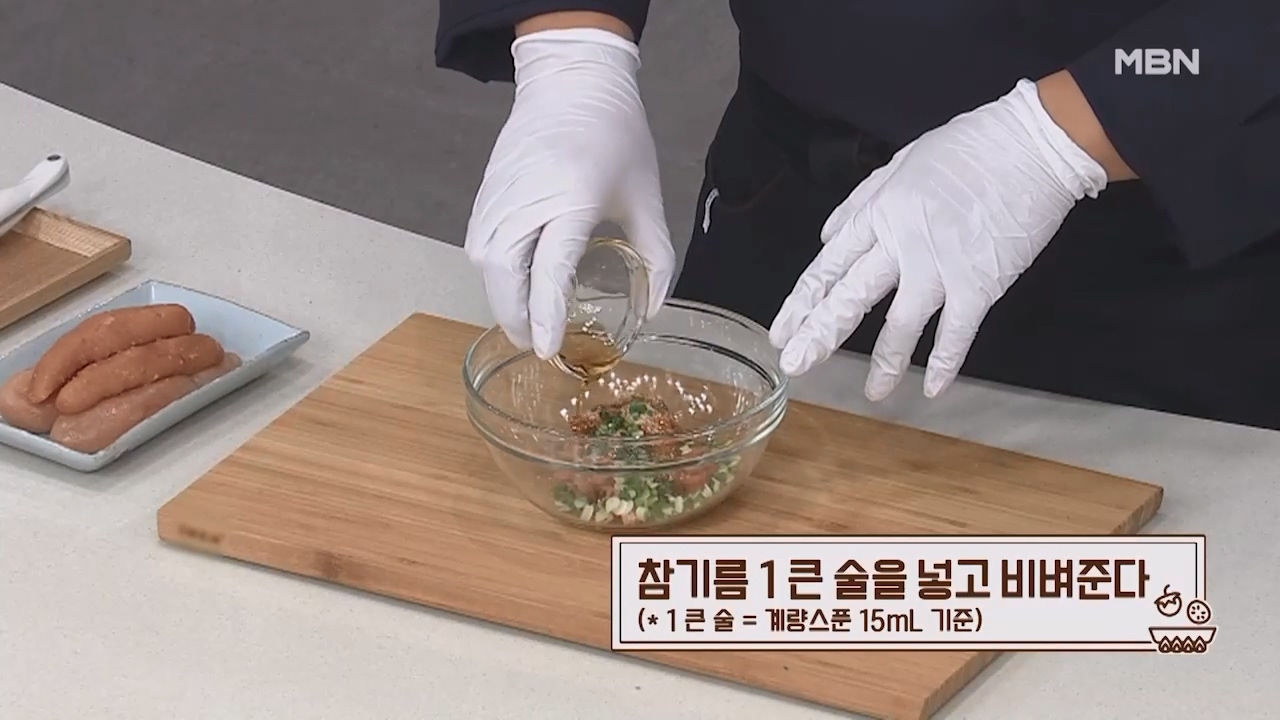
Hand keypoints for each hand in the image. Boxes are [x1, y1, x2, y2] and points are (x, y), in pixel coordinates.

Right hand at [465, 28, 674, 358]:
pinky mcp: (486, 190)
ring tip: (524, 320)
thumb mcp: (647, 196)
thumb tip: (655, 308)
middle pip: (505, 274)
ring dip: (500, 296)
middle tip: (533, 343)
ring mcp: (500, 194)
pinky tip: (511, 285)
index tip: (545, 349)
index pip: (549, 269)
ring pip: (485, 262)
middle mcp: (528, 199)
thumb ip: (656, 256)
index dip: (546, 314)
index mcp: (572, 199)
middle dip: (515, 316)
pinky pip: (479, 242)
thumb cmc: (616, 135)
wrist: (571, 80)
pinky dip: (491, 271)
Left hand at [769, 79, 1107, 399]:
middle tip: (796, 365)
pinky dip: (944, 364)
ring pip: (900, 325)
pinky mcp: (980, 284)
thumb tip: (829, 235)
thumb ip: (862, 201)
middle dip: (820, 334)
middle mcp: (902, 243)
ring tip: (873, 394)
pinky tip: (932, 389)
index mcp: (880, 212)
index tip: (783, 330)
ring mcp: (940, 267)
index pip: (830, 265)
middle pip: (851, 296)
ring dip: (885, 364)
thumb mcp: (903, 161)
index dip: (803, 300)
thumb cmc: (973, 147)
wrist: (1034, 146)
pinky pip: (956, 334)